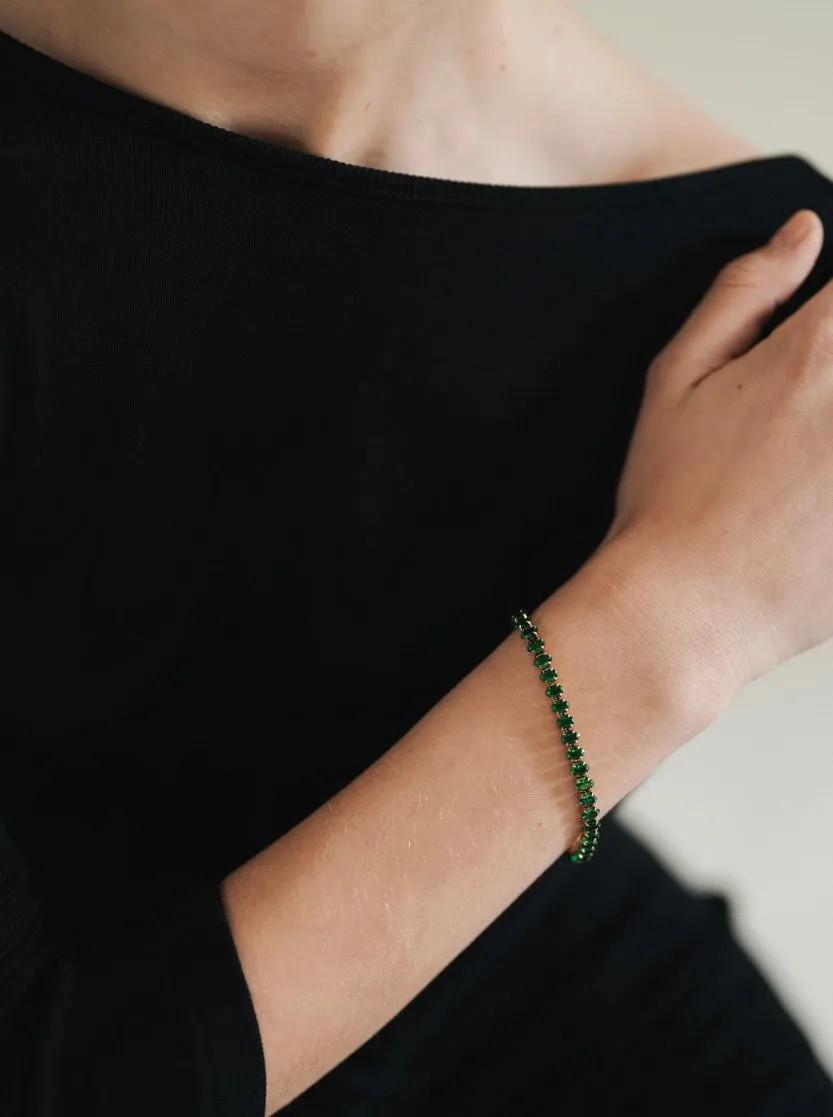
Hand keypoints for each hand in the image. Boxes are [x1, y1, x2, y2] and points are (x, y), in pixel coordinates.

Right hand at [594, 209, 832, 695]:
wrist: (685, 607)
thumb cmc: (671, 500)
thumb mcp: (676, 379)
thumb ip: (742, 292)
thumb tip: (801, 233)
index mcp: (815, 353)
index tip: (817, 343)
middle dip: (831, 372)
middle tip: (797, 417)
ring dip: (830, 436)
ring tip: (802, 459)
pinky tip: (814, 493)